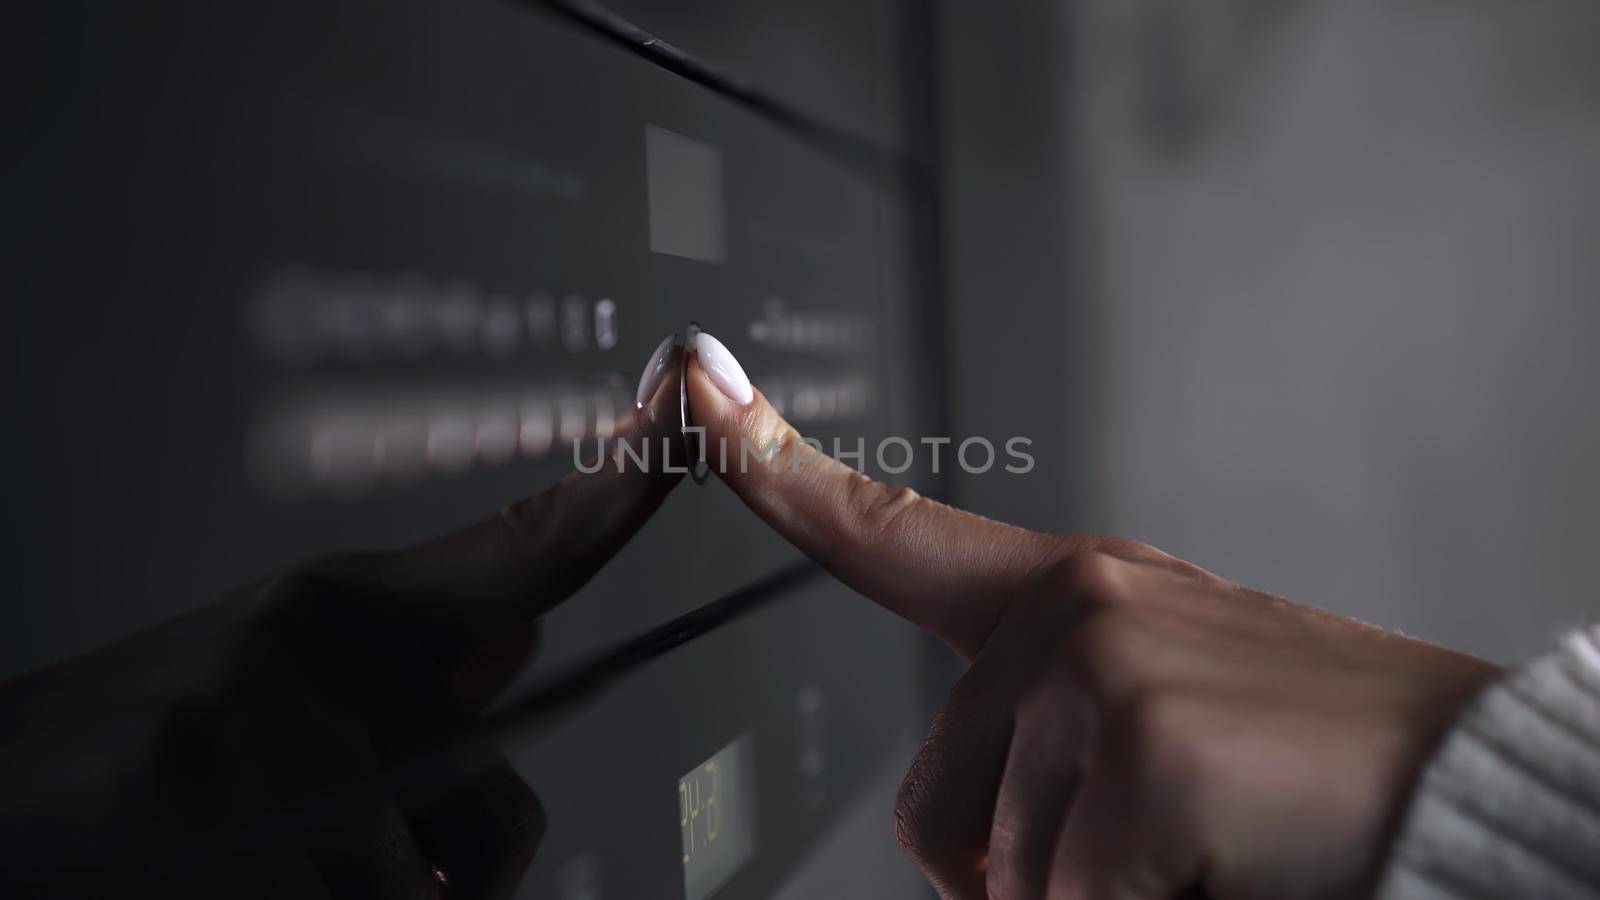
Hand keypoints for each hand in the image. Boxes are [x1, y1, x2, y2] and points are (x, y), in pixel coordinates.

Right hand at [1, 339, 688, 897]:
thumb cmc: (147, 756)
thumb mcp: (280, 687)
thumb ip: (410, 671)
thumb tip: (516, 638)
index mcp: (344, 605)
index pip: (524, 543)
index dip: (621, 484)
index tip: (686, 401)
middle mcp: (318, 637)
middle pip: (500, 800)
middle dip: (451, 868)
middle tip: (333, 855)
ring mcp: (268, 711)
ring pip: (428, 881)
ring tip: (260, 862)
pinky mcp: (219, 786)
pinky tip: (231, 875)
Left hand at [685, 334, 1500, 899]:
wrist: (1465, 779)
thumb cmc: (1304, 762)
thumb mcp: (1153, 716)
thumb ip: (1041, 735)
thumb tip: (962, 841)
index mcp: (1066, 593)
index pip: (890, 532)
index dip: (775, 472)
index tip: (695, 390)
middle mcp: (1070, 610)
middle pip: (931, 813)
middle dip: (1018, 875)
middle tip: (1144, 851)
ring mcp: (1102, 670)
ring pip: (1003, 875)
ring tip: (1198, 850)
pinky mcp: (1144, 751)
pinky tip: (1213, 873)